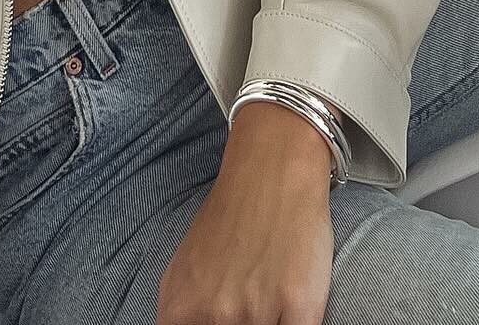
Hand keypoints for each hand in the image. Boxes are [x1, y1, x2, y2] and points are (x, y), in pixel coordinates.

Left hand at [156, 123, 333, 323]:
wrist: (272, 168)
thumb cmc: (232, 219)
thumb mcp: (188, 271)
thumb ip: (186, 317)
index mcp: (180, 311)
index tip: (222, 324)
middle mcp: (214, 316)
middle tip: (253, 308)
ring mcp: (255, 313)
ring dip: (271, 323)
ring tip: (271, 303)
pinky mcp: (298, 307)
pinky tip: (294, 311)